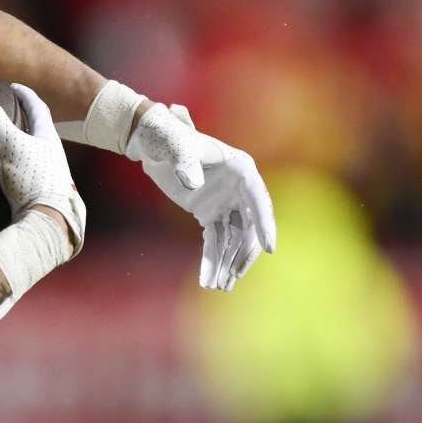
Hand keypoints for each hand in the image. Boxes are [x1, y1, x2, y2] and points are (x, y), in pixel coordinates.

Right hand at [0, 84, 85, 251]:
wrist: (47, 222)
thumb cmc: (33, 179)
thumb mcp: (10, 144)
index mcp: (48, 138)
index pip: (38, 108)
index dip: (25, 95)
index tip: (13, 87)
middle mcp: (50, 155)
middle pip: (35, 130)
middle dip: (19, 120)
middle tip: (0, 112)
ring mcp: (45, 176)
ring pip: (29, 153)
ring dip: (13, 145)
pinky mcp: (36, 194)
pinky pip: (21, 173)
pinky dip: (8, 167)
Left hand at [127, 104, 276, 290]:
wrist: (152, 143)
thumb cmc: (168, 137)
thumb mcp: (176, 145)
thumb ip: (185, 162)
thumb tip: (194, 184)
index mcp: (241, 168)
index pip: (259, 200)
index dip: (265, 224)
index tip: (269, 248)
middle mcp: (239, 189)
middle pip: (249, 226)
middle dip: (242, 253)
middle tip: (233, 276)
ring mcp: (225, 203)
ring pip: (232, 239)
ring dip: (226, 262)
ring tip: (218, 286)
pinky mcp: (209, 214)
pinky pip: (215, 241)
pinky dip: (211, 259)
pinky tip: (207, 279)